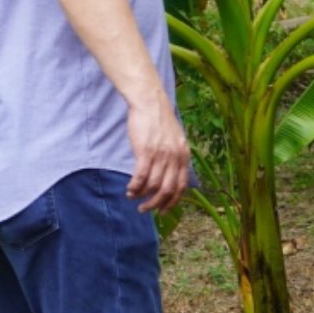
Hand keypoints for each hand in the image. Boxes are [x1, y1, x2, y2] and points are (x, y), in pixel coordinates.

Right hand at [126, 90, 190, 213]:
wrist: (150, 102)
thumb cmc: (159, 120)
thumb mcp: (176, 139)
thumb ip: (175, 157)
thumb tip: (169, 176)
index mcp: (184, 156)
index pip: (181, 186)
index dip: (172, 202)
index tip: (163, 211)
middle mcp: (175, 158)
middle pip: (167, 190)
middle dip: (155, 204)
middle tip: (145, 210)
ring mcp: (161, 155)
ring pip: (152, 186)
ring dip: (141, 196)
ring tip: (133, 197)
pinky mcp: (146, 151)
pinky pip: (140, 177)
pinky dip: (135, 187)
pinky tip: (129, 190)